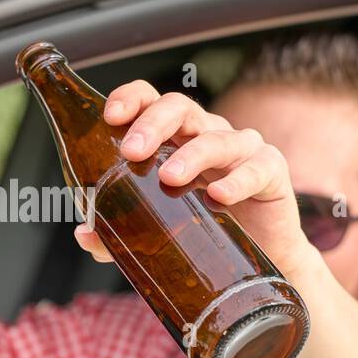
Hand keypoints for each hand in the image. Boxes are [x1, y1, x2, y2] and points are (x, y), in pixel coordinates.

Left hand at [74, 80, 315, 270]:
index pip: (152, 101)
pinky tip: (218, 197)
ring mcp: (242, 150)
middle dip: (153, 124)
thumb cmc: (204, 230)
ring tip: (170, 178)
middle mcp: (207, 133)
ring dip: (192, 155)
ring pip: (216, 138)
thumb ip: (119, 232)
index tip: (110, 116)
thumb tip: (85, 234)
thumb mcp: (157, 230)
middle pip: (180, 108)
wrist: (261, 259)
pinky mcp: (271, 172)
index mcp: (176, 137)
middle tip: (132, 151)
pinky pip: (257, 168)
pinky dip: (238, 181)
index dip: (132, 99)